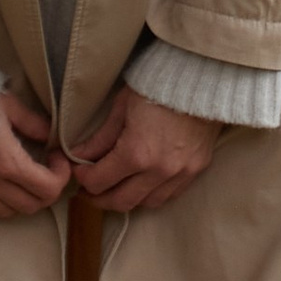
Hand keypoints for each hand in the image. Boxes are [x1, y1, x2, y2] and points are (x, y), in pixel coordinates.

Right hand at [0, 89, 70, 217]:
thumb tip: (51, 135)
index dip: (61, 177)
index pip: (48, 188)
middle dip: (46, 191)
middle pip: (32, 206)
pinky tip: (0, 184)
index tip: (58, 160)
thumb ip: (34, 123)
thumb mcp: (9, 105)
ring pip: (8, 212)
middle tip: (46, 171)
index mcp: (7, 161)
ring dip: (22, 200)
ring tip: (23, 179)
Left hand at [68, 84, 217, 213]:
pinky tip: (142, 184)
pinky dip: (152, 194)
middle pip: (121, 202)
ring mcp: (181, 173)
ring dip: (127, 198)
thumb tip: (79, 156)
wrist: (201, 77)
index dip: (83, 179)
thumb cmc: (157, 85)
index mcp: (136, 153)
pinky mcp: (197, 169)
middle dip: (99, 198)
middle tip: (89, 190)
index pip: (99, 182)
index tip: (79, 171)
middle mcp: (159, 171)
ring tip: (115, 188)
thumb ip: (100, 138)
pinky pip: (170, 194)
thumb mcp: (121, 108)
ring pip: (147, 203)